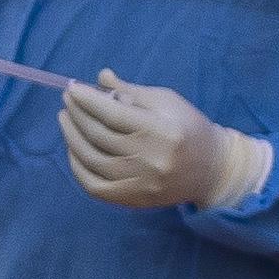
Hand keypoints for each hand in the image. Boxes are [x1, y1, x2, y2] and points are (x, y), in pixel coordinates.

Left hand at [59, 72, 270, 211]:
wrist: (212, 170)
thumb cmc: (189, 128)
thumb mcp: (167, 102)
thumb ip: (132, 92)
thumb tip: (100, 78)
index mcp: (162, 130)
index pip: (114, 114)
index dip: (88, 101)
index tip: (73, 89)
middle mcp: (151, 159)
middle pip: (99, 136)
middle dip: (77, 115)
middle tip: (67, 100)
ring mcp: (141, 183)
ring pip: (92, 160)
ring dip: (72, 137)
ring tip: (66, 120)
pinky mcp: (134, 200)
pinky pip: (94, 186)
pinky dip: (77, 167)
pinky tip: (73, 149)